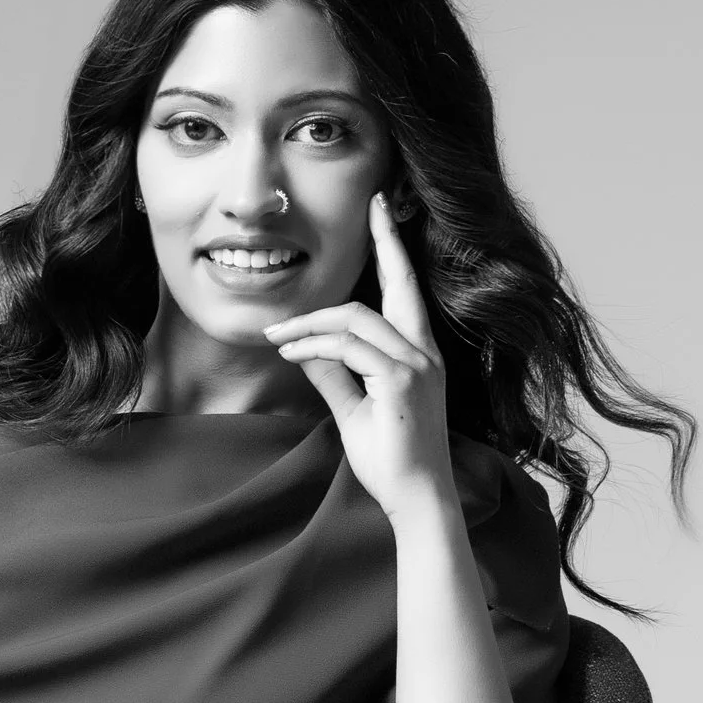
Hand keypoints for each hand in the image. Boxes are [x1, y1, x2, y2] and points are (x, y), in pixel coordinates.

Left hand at [264, 192, 456, 523]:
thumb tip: (305, 351)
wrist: (415, 498)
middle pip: (397, 284)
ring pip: (356, 319)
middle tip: (369, 205)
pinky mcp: (401, 381)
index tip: (382, 213)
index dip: (395, 249)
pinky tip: (289, 353)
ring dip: (309, 323)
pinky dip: (313, 346)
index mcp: (419, 353)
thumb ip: (334, 376)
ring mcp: (417, 365)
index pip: (406, 290)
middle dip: (384, 240)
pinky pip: (348, 348)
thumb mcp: (355, 409)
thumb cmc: (390, 458)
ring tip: (276, 335)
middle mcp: (425, 351)